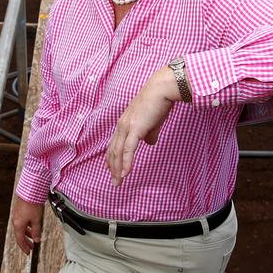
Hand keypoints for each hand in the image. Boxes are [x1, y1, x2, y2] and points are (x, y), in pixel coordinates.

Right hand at [11, 197, 42, 254]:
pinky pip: (22, 221)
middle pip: (20, 234)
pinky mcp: (19, 209)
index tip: (28, 252)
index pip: (20, 240)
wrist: (29, 190)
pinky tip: (32, 225)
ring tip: (34, 236)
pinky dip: (27, 226)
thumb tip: (37, 239)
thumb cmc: (31, 203)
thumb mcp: (36, 220)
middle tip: (31, 247)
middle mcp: (15, 220)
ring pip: (21, 228)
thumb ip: (36, 231)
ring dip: (27, 233)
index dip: (24, 247)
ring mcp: (17, 214)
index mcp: (18, 224)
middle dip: (26, 241)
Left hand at [105, 66, 179, 185]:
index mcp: (124, 122)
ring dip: (117, 169)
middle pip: (113, 150)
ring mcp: (126, 127)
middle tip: (115, 182)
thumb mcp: (153, 122)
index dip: (111, 157)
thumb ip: (150, 133)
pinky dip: (126, 163)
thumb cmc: (159, 103)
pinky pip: (128, 150)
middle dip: (112, 167)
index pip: (114, 143)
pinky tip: (125, 173)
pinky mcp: (135, 129)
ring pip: (118, 152)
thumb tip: (150, 143)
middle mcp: (122, 125)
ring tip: (118, 182)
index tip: (110, 169)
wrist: (162, 90)